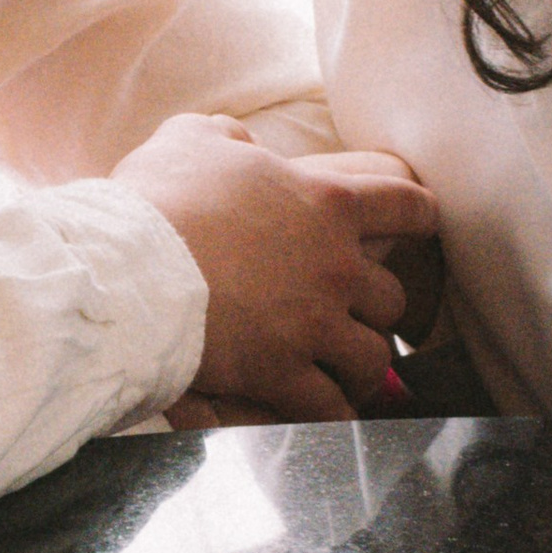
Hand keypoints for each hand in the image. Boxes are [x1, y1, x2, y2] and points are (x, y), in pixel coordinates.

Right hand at [113, 113, 440, 420]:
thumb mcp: (191, 140)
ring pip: (373, 357)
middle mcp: (335, 266)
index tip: (424, 223)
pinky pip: (328, 406)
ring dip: (362, 365)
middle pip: (392, 297)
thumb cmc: (157, 199)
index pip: (404, 204)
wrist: (127, 270)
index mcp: (326, 202)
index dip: (420, 215)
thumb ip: (226, 137)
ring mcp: (314, 324)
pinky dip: (332, 413)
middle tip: (356, 316)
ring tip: (345, 373)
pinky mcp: (283, 372)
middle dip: (377, 309)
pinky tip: (325, 414)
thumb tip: (236, 143)